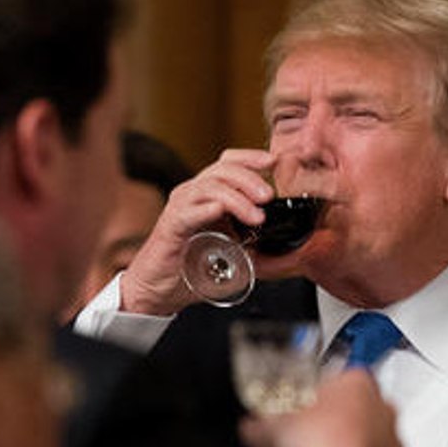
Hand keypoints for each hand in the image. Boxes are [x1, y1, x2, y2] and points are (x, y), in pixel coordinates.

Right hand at [119, 149, 273, 314]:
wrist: (159, 289)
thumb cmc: (191, 267)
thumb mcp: (231, 250)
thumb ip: (253, 242)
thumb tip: (288, 246)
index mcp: (207, 195)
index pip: (228, 163)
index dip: (250, 157)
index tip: (274, 161)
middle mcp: (192, 195)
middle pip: (222, 170)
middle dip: (249, 179)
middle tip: (268, 196)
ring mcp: (180, 208)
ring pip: (209, 188)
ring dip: (237, 198)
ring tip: (256, 216)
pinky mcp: (170, 227)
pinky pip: (187, 212)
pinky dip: (206, 209)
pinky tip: (220, 212)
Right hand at [240, 370, 405, 446]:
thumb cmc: (320, 445)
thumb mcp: (275, 427)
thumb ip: (260, 425)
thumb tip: (250, 428)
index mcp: (358, 383)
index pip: (336, 382)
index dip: (314, 399)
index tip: (302, 412)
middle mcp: (383, 408)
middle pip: (353, 413)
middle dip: (328, 427)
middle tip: (306, 442)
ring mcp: (393, 440)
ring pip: (366, 442)